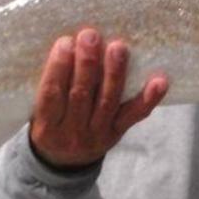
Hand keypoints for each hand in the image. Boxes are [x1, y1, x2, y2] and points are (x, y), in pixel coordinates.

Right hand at [29, 27, 167, 169]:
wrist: (64, 163)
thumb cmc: (50, 122)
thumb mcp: (39, 111)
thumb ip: (49, 85)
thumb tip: (66, 43)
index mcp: (46, 126)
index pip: (51, 95)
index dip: (58, 68)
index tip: (64, 42)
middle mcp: (72, 132)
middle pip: (80, 96)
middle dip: (86, 64)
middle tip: (90, 35)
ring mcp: (97, 134)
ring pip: (107, 101)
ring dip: (114, 72)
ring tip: (117, 47)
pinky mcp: (118, 132)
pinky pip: (134, 115)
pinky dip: (148, 98)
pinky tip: (159, 80)